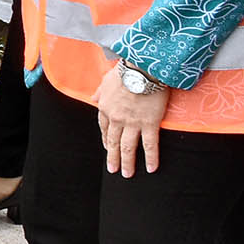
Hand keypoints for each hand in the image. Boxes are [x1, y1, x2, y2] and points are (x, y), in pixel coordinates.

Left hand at [96, 62, 167, 176]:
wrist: (141, 69)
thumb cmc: (124, 71)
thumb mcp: (105, 80)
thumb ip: (99, 91)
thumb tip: (92, 97)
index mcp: (104, 108)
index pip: (104, 129)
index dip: (106, 140)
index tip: (109, 148)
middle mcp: (116, 118)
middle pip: (113, 142)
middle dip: (113, 157)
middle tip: (113, 170)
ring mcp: (132, 123)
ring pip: (128, 147)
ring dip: (127, 162)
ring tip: (127, 174)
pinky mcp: (148, 124)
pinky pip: (150, 145)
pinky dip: (151, 158)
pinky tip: (151, 169)